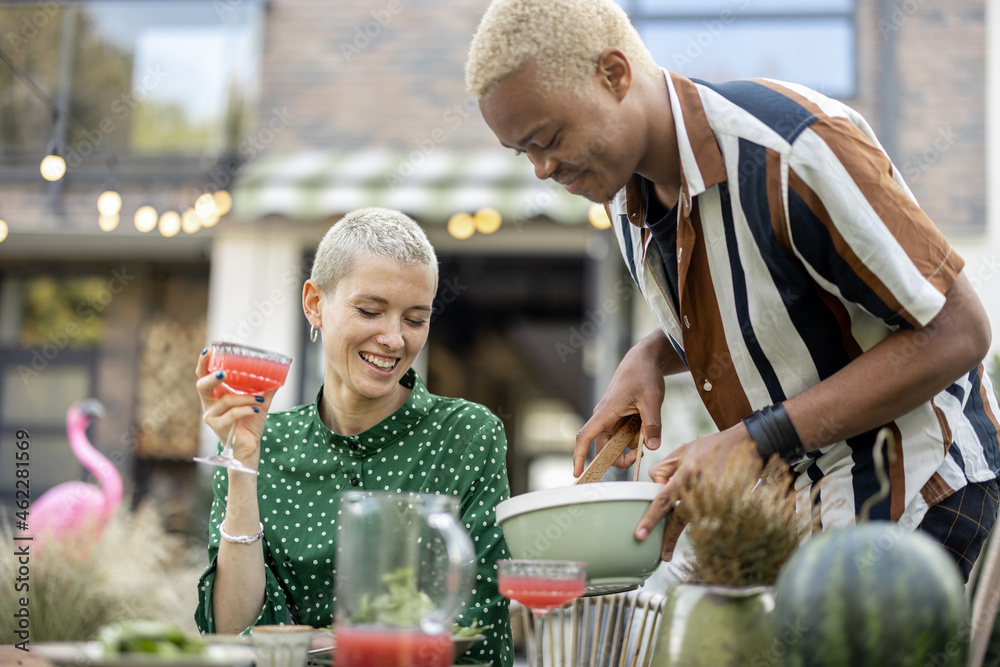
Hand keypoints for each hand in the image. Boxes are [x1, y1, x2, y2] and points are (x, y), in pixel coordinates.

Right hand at [195, 349, 276, 466]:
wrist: (251, 446)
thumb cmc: (251, 423)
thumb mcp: (259, 402)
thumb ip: (266, 389)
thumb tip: (279, 374)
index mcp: (216, 393)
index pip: (204, 375)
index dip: (204, 362)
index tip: (209, 349)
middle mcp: (209, 403)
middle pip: (201, 385)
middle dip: (212, 377)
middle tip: (224, 373)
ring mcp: (211, 416)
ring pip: (225, 400)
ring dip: (245, 398)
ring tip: (260, 399)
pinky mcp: (218, 427)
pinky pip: (232, 414)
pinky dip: (246, 410)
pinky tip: (256, 410)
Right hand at [573, 338, 667, 476]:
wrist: (643, 360)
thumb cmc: (643, 375)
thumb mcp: (652, 399)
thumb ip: (652, 424)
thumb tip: (653, 447)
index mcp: (606, 412)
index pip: (586, 436)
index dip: (579, 456)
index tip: (577, 473)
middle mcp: (604, 417)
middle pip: (603, 447)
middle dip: (620, 457)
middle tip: (640, 456)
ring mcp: (611, 418)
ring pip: (616, 443)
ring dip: (631, 445)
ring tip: (647, 430)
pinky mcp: (619, 418)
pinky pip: (624, 435)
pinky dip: (635, 436)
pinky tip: (645, 424)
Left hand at [636, 424, 761, 560]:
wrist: (747, 443)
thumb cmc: (709, 448)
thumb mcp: (681, 452)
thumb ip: (663, 470)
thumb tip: (655, 489)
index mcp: (686, 473)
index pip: (663, 500)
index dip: (651, 519)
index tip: (640, 534)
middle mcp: (701, 486)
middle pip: (681, 518)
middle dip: (669, 538)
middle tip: (661, 556)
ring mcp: (718, 496)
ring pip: (696, 522)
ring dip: (683, 536)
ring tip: (669, 552)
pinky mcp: (731, 501)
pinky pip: (713, 518)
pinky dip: (705, 527)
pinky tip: (700, 537)